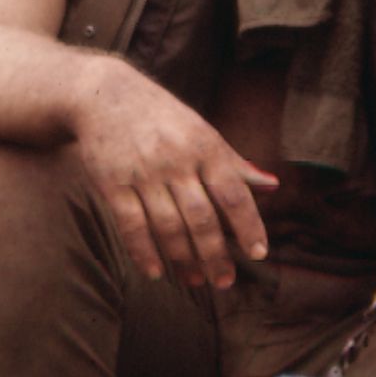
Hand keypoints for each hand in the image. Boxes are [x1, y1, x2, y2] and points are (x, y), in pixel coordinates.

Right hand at [69, 56, 274, 288]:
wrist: (102, 94)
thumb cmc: (161, 117)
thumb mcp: (201, 132)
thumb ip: (234, 162)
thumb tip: (273, 186)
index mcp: (203, 146)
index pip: (233, 194)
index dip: (249, 227)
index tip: (258, 254)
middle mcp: (175, 160)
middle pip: (202, 218)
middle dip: (215, 255)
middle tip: (224, 281)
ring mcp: (142, 172)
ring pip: (168, 226)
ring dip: (183, 259)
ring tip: (194, 280)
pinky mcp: (111, 182)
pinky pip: (130, 225)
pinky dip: (143, 252)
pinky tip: (155, 271)